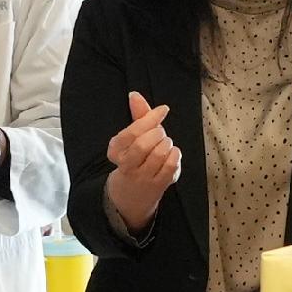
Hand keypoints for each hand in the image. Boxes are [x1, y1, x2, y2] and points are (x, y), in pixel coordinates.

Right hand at [103, 89, 181, 234]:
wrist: (130, 196)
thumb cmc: (134, 160)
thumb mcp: (131, 139)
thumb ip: (136, 116)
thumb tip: (134, 94)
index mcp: (115, 150)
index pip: (132, 132)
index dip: (150, 118)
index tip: (163, 110)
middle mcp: (125, 165)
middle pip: (142, 145)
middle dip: (157, 134)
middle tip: (161, 133)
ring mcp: (142, 177)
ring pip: (157, 155)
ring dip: (167, 144)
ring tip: (166, 143)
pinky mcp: (158, 185)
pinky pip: (169, 167)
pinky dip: (175, 155)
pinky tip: (172, 153)